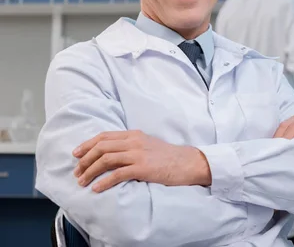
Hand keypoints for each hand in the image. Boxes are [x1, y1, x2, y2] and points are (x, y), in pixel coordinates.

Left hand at [72, 130, 211, 192]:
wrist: (187, 162)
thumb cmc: (168, 156)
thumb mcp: (148, 144)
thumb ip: (131, 145)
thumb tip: (110, 153)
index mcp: (134, 134)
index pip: (104, 136)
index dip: (87, 144)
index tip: (76, 154)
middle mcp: (134, 141)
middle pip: (101, 147)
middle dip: (85, 160)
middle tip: (77, 172)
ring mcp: (138, 154)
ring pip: (106, 159)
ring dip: (90, 171)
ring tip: (82, 181)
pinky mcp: (143, 168)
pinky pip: (117, 174)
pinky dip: (103, 181)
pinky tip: (97, 188)